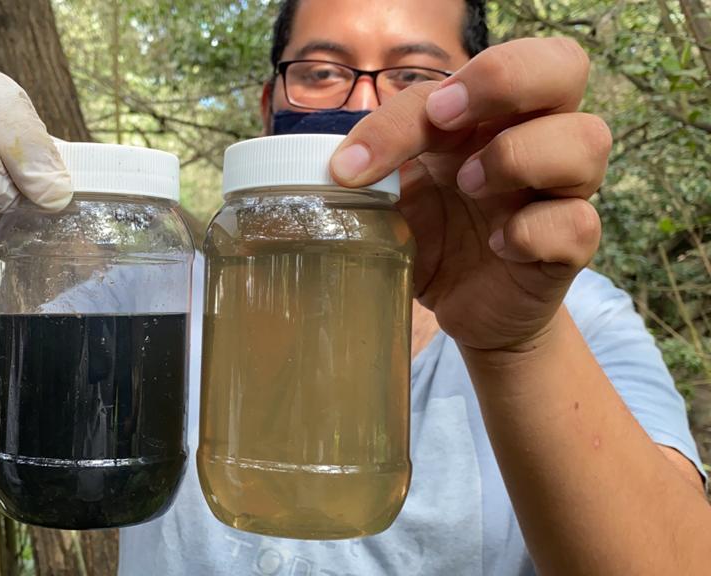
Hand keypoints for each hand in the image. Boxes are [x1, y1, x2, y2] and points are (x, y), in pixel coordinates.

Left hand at [330, 38, 610, 350]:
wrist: (466, 308)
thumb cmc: (436, 233)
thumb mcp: (398, 194)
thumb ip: (378, 166)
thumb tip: (331, 166)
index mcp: (488, 113)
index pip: (461, 79)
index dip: (404, 113)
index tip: (352, 163)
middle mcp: (535, 136)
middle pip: (563, 65)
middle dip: (504, 79)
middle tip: (447, 117)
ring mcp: (560, 189)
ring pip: (587, 139)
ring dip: (519, 156)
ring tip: (470, 186)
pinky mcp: (570, 245)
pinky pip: (579, 223)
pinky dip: (535, 231)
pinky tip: (497, 247)